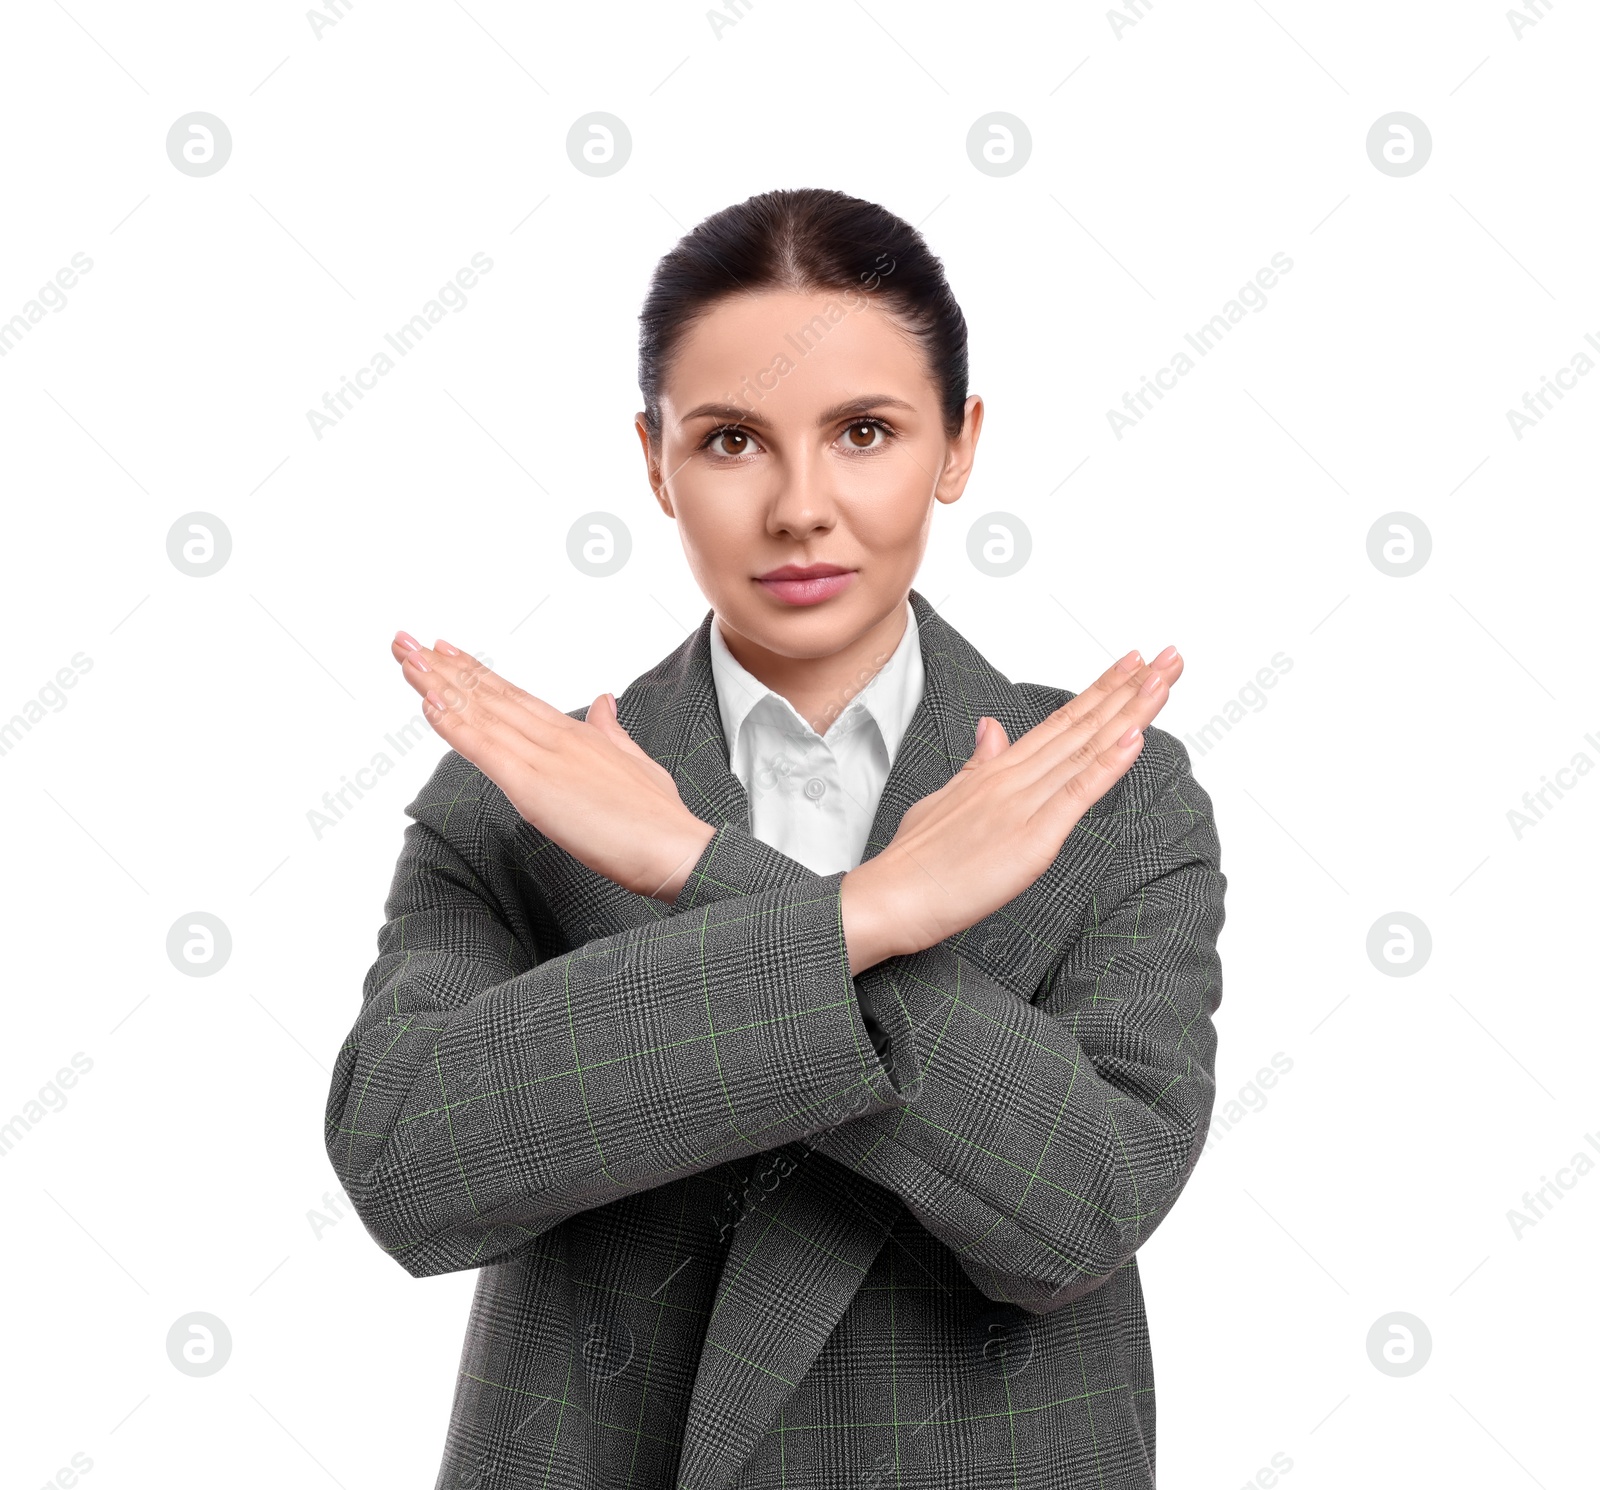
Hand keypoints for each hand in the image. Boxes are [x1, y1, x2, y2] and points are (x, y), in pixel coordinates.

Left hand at [391, 632, 715, 901]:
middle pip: (488, 694)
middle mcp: (555, 735)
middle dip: (443, 666)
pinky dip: (452, 723)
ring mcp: (542, 756)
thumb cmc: (658, 815)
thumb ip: (612, 729)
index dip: (475, 672)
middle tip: (405, 640)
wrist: (674, 844)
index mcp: (577, 732)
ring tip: (403, 656)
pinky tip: (427, 700)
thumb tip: (604, 701)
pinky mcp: (531, 785)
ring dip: (436, 683)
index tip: (445, 649)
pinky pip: (482, 748)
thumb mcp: (635, 760)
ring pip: (479, 712)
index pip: (514, 695)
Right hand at [840, 645, 1183, 973]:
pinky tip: (1135, 737)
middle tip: (1169, 656)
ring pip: (1087, 748)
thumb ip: (976, 764)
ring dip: (1130, 712)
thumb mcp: (946, 800)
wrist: (890, 896)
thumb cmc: (915, 860)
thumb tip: (992, 729)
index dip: (1101, 691)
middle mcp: (1014, 777)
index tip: (1132, 664)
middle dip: (1129, 688)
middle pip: (1083, 724)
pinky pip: (1077, 794)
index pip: (1061, 721)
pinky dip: (1108, 764)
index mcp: (997, 769)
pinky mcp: (1032, 838)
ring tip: (1163, 678)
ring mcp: (1024, 804)